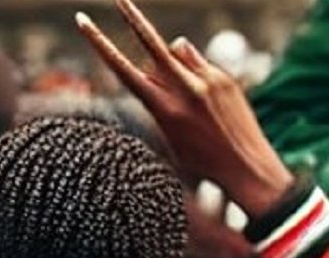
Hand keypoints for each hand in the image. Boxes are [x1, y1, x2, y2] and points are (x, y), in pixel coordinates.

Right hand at [77, 0, 295, 215]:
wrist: (247, 169)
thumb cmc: (202, 159)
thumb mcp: (171, 134)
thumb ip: (163, 91)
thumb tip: (171, 47)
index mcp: (162, 107)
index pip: (122, 67)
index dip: (99, 42)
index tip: (82, 20)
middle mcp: (183, 89)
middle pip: (151, 41)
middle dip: (132, 17)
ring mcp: (206, 81)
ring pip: (178, 50)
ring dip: (173, 60)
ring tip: (189, 94)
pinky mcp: (224, 78)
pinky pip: (199, 63)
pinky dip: (196, 73)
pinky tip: (210, 101)